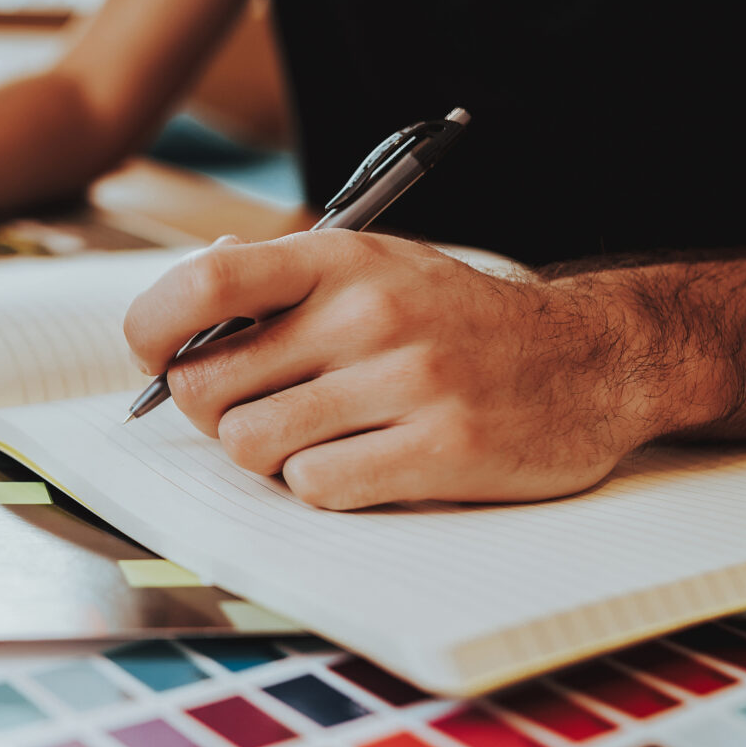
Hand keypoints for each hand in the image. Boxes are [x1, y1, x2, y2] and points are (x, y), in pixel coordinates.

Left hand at [122, 230, 691, 508]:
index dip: (152, 333)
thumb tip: (180, 301)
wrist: (593, 360)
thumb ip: (279, 283)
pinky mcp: (441, 451)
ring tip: (318, 437)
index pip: (200, 283)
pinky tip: (361, 464)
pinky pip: (315, 487)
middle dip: (215, 412)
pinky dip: (321, 486)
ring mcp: (407, 382)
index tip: (158, 358)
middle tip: (260, 410)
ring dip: (269, 455)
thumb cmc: (457, 320)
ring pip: (251, 447)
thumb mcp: (375, 268)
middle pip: (206, 388)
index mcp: (341, 258)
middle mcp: (370, 312)